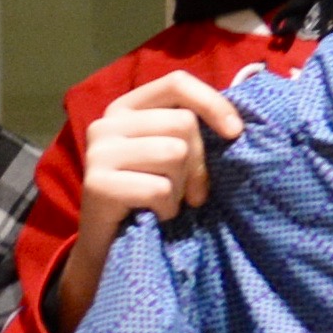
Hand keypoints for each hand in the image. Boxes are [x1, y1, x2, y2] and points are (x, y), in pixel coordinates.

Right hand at [55, 70, 247, 332]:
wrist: (108, 249)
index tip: (234, 133)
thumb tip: (236, 123)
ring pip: (173, 153)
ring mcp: (97, 153)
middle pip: (182, 123)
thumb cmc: (148, 198)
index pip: (176, 83)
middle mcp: (105, 124)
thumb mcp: (169, 155)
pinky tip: (155, 217)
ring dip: (180, 187)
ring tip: (167, 202)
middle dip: (197, 162)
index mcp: (125, 108)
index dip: (212, 103)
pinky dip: (167, 209)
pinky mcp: (96, 185)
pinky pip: (158, 188)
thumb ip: (189, 130)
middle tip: (191, 192)